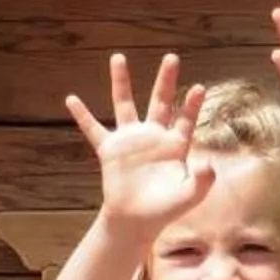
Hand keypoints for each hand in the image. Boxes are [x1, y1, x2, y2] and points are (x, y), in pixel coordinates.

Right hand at [66, 52, 210, 237]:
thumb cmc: (165, 210)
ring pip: (125, 104)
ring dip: (121, 82)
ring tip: (119, 57)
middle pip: (160, 101)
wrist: (136, 222)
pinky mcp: (110, 150)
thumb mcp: (188, 197)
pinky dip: (82, 115)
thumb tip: (208, 164)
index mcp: (175, 145)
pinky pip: (93, 129)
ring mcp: (131, 141)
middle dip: (166, 80)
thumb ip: (202, 181)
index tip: (199, 88)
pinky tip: (71, 99)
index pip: (185, 120)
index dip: (191, 105)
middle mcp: (153, 136)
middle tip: (172, 57)